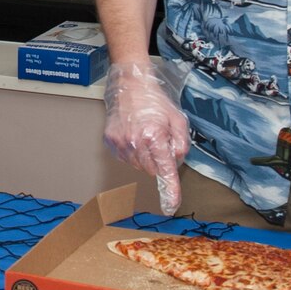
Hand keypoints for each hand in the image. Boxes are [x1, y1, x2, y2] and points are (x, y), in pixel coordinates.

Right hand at [103, 59, 190, 214]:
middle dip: (158, 161)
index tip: (172, 205)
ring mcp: (120, 143)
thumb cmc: (155, 101)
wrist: (129, 84)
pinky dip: (132, 151)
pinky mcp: (110, 141)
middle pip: (151, 170)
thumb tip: (175, 161)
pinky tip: (134, 135)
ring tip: (145, 134)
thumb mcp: (177, 120)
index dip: (171, 189)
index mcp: (154, 137)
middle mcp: (135, 143)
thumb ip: (181, 144)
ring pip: (138, 166)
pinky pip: (125, 158)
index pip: (164, 170)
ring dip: (144, 157)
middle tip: (159, 141)